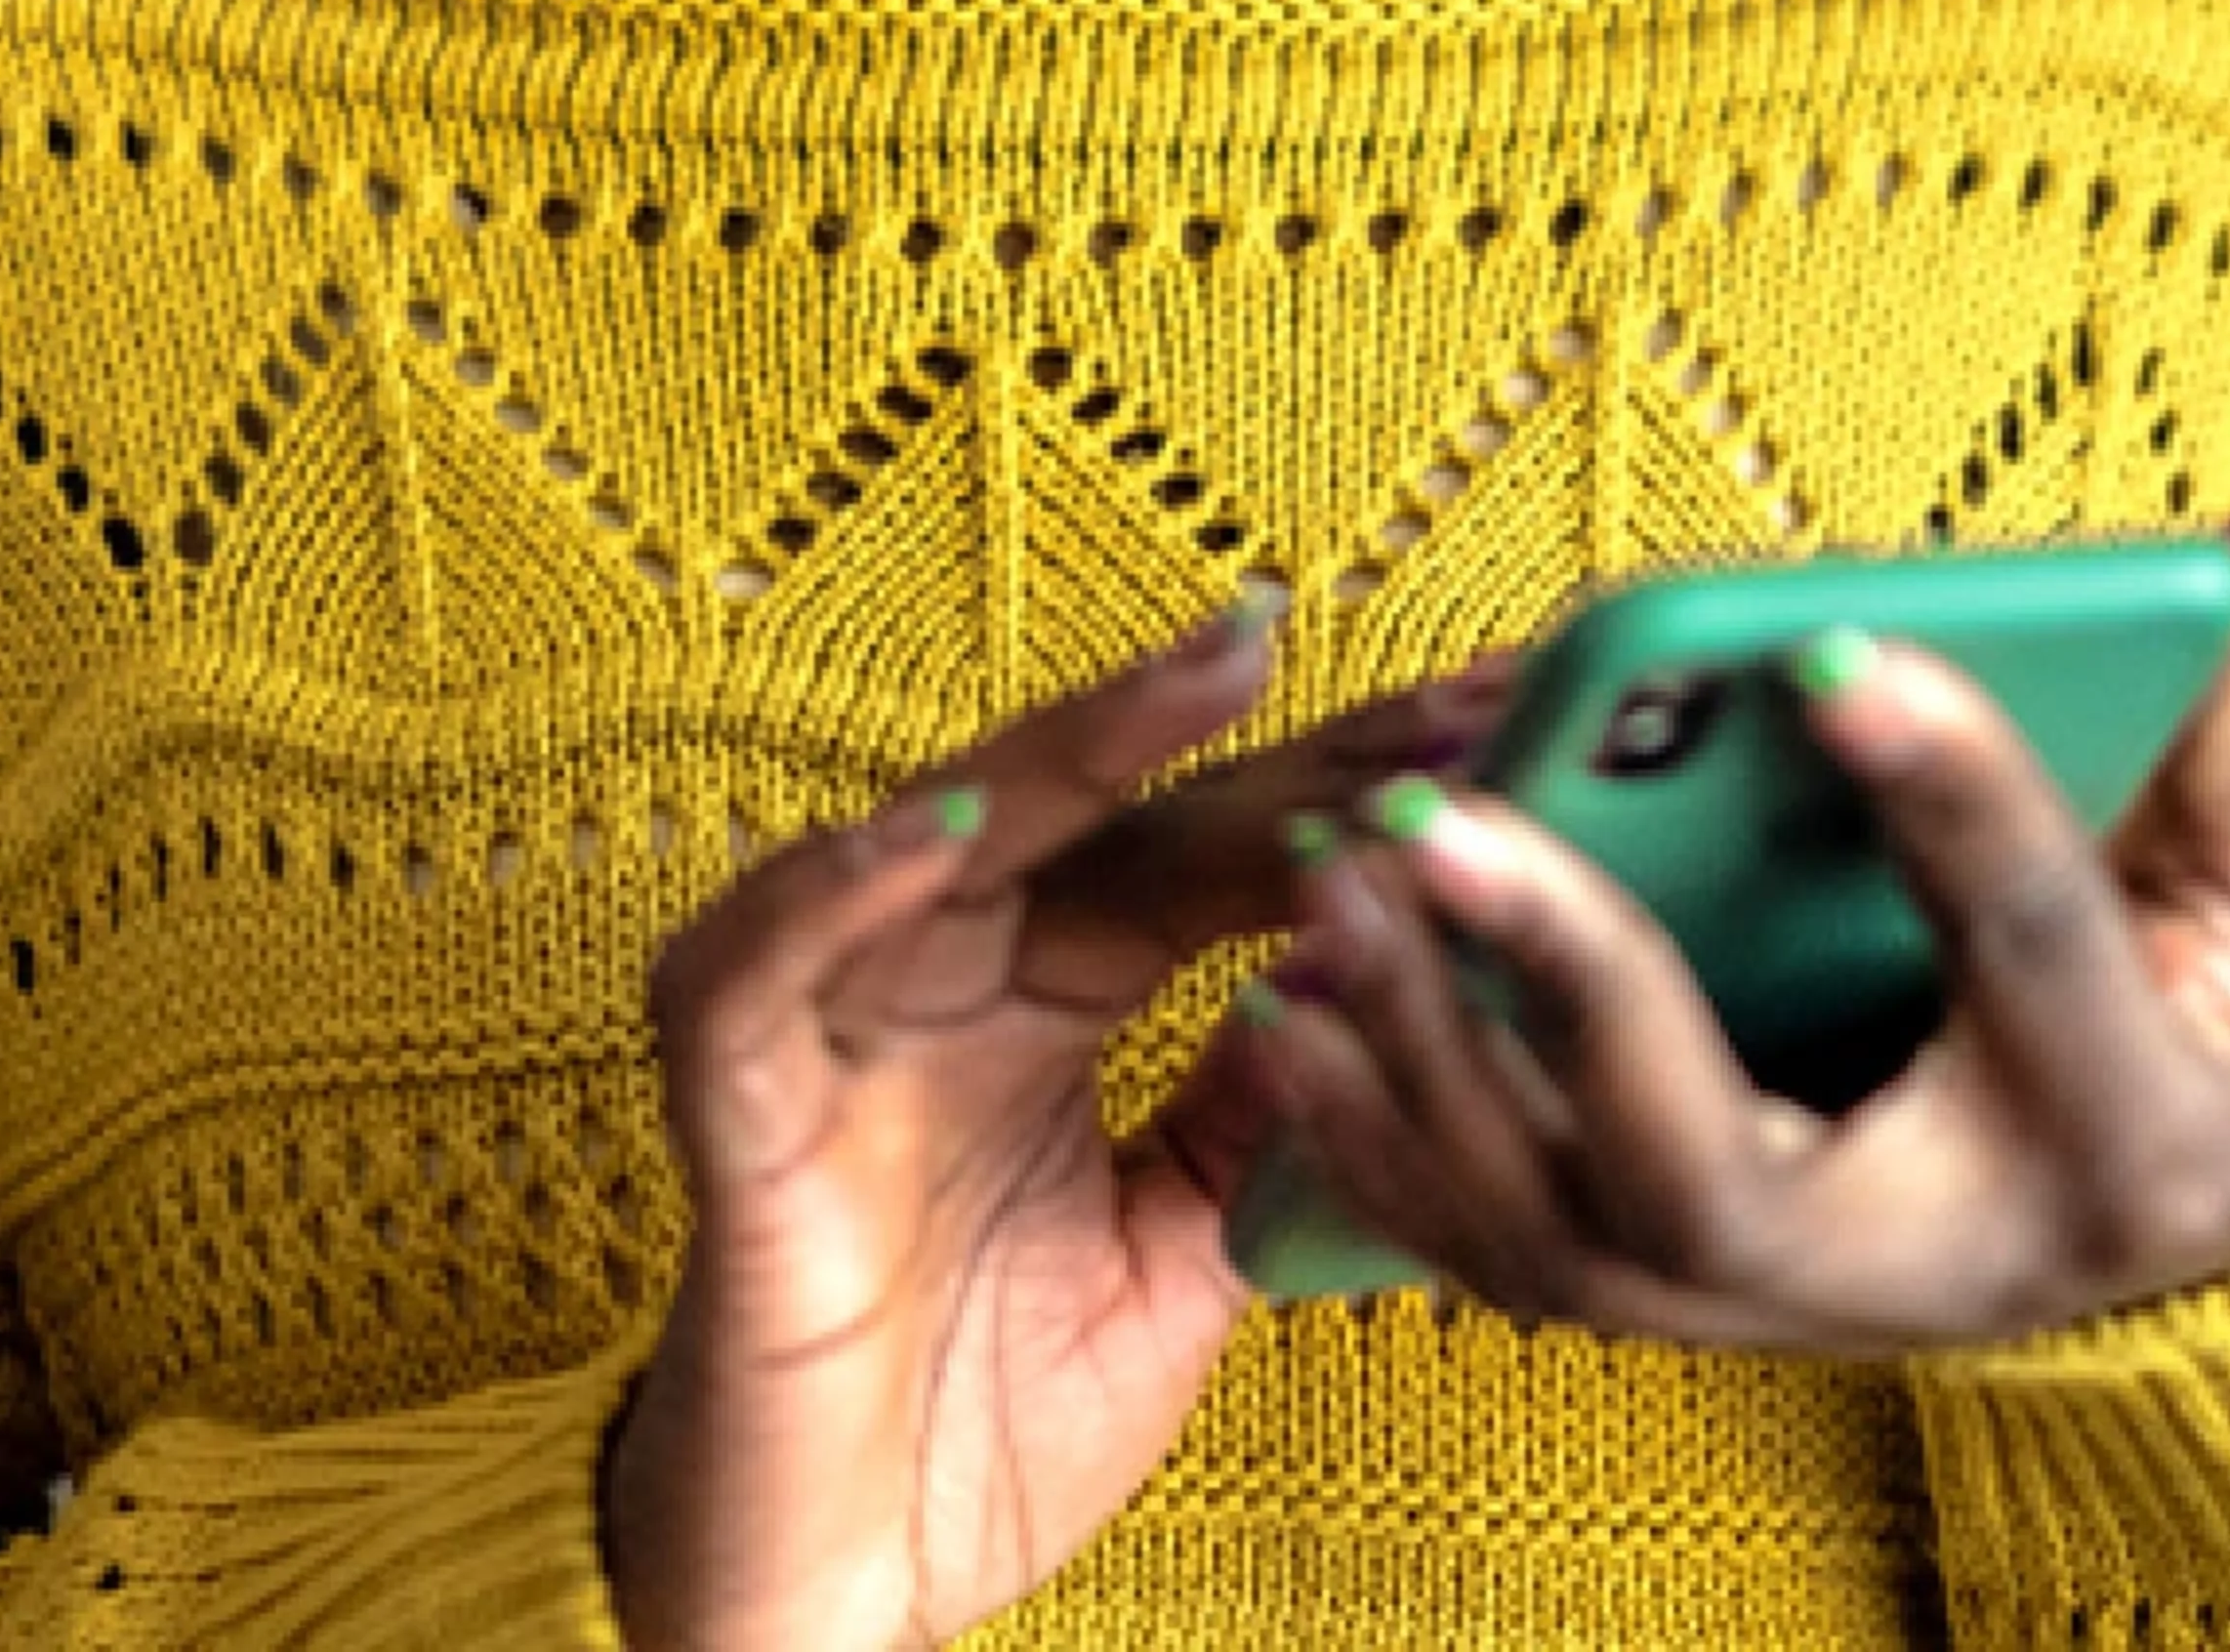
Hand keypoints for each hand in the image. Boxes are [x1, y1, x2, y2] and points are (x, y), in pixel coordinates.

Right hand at [604, 614, 1514, 1651]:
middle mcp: (944, 973)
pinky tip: (941, 828)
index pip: (1200, 849)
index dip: (1340, 788)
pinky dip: (835, 888)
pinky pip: (754, 968)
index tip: (1497, 729)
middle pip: (1103, 813)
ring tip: (1218, 672)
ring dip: (1074, 750)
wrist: (833, 1609)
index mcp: (1043, 995)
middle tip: (1434, 691)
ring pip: (943, 831)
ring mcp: (835, 1023)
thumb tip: (1367, 967)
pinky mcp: (733, 1108)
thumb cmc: (975, 1429)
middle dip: (1266, 739)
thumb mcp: (1175, 1258)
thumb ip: (1254, 1119)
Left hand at [1244, 492, 2229, 1353]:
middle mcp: (1939, 1260)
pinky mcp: (1689, 1303)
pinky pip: (1507, 1258)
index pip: (2023, 955)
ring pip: (1574, 1236)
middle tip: (1436, 818)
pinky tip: (1292, 1006)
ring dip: (1431, 1057)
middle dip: (1573, 987)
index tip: (1832, 648)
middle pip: (1717, 1171)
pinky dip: (1388, 1142)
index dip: (1948, 798)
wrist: (2209, 1210)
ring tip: (1335, 875)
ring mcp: (1793, 1307)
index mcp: (2122, 1133)